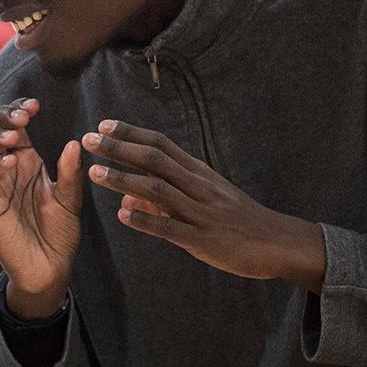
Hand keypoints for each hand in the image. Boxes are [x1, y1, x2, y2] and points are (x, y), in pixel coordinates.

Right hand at [0, 98, 84, 318]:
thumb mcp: (70, 200)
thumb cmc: (59, 234)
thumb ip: (70, 173)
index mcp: (26, 160)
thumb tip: (75, 143)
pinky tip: (11, 162)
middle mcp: (6, 167)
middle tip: (23, 116)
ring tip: (13, 136)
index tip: (35, 105)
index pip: (11, 123)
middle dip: (0, 115)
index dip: (17, 108)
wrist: (49, 269)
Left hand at [84, 120, 326, 290]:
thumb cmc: (237, 218)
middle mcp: (198, 186)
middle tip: (89, 139)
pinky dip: (145, 220)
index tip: (103, 125)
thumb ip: (166, 196)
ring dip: (124, 180)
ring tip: (95, 173)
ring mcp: (200, 212)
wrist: (277, 242)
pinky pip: (170, 228)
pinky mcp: (203, 238)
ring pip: (158, 190)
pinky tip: (122, 215)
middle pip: (154, 160)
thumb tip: (128, 197)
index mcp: (198, 172)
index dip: (131, 133)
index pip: (161, 144)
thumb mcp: (206, 198)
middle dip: (119, 149)